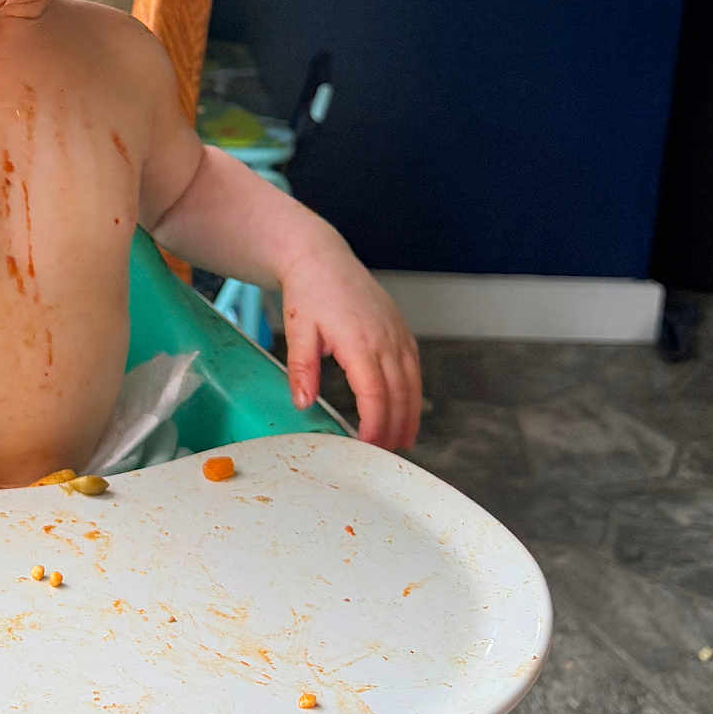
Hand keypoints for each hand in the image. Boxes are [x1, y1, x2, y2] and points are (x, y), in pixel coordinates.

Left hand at [276, 229, 420, 449]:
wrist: (321, 257)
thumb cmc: (308, 291)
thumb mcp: (298, 330)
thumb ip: (301, 369)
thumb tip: (303, 403)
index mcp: (359, 341)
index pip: (375, 394)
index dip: (375, 424)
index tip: (367, 446)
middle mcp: (385, 338)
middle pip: (399, 394)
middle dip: (393, 428)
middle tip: (383, 456)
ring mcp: (397, 333)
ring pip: (412, 383)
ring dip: (409, 415)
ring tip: (401, 442)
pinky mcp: (401, 329)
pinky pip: (413, 367)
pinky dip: (413, 393)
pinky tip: (406, 409)